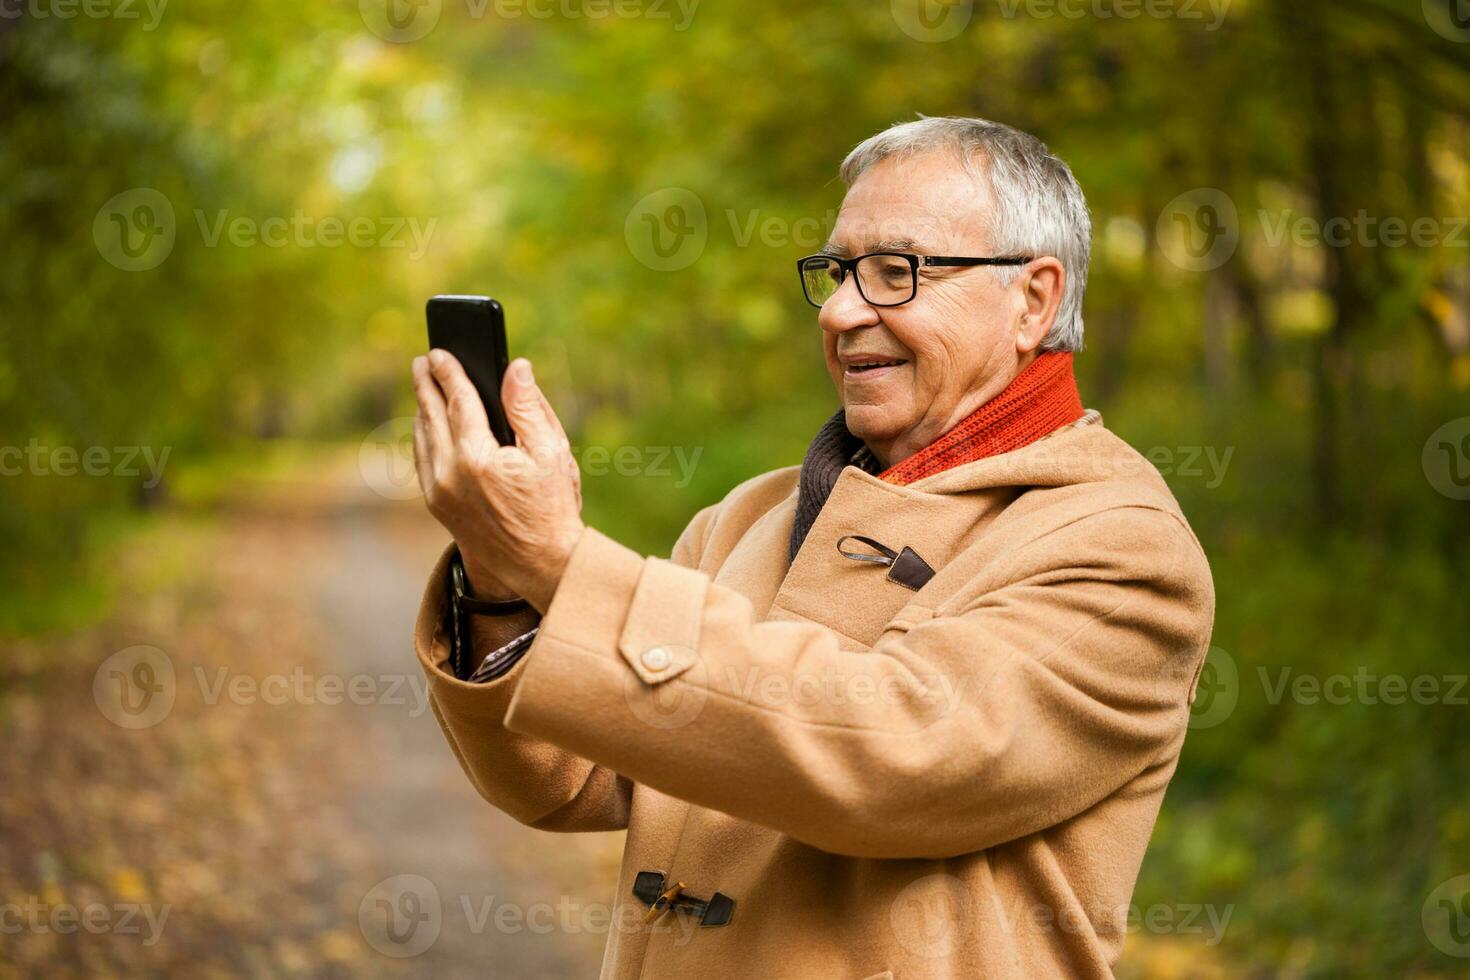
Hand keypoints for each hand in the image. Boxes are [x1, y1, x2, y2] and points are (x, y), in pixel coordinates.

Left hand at [411, 350, 584, 610]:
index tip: (439, 352)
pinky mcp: (436, 505)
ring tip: (425, 387)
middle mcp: (449, 473)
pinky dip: (423, 436)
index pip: (457, 400)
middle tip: (424, 361)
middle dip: (426, 384)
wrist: (539, 564)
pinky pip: (422, 460)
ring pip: (423, 437)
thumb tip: (515, 368)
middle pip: (431, 414)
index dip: (449, 372)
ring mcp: (438, 491)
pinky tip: (429, 425)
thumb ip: (528, 406)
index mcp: (477, 456)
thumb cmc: (552, 507)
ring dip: (422, 409)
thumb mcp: (551, 452)